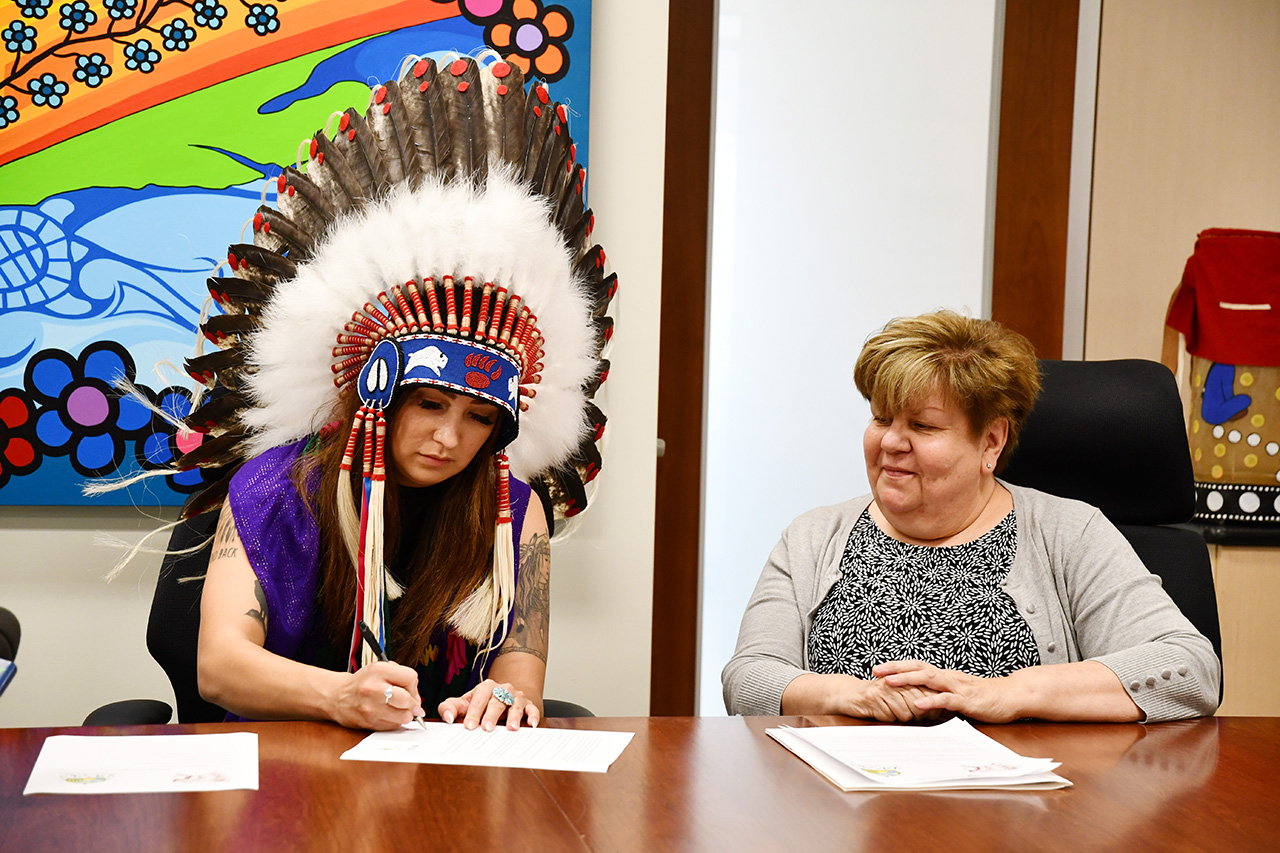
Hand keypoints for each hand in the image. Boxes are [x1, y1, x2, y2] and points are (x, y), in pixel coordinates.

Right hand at [330, 661, 423, 730]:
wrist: (337, 697)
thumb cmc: (363, 683)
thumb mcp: (380, 669)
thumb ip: (401, 678)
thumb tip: (417, 699)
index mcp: (378, 671)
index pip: (410, 677)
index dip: (413, 686)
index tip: (410, 690)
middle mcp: (373, 688)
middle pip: (407, 699)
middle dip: (413, 703)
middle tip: (411, 704)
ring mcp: (370, 708)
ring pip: (403, 716)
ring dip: (405, 714)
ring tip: (398, 709)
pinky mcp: (369, 723)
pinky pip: (393, 726)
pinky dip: (395, 722)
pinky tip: (388, 714)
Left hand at [439, 678, 539, 730]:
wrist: (502, 697)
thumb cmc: (480, 703)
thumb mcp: (463, 704)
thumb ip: (450, 708)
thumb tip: (447, 717)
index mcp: (485, 687)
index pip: (478, 700)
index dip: (473, 713)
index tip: (469, 726)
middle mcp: (502, 689)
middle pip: (496, 701)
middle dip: (491, 715)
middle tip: (486, 728)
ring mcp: (516, 697)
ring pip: (515, 705)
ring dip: (513, 716)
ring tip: (511, 728)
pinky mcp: (528, 705)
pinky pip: (532, 709)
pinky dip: (533, 716)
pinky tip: (532, 724)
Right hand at [847, 676, 945, 722]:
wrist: (849, 695)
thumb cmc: (876, 697)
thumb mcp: (897, 694)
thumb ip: (914, 697)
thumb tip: (937, 709)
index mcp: (902, 677)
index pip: (925, 690)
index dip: (931, 704)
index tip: (935, 713)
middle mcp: (894, 681)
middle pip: (918, 701)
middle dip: (920, 714)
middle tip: (916, 717)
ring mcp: (883, 689)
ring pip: (906, 710)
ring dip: (903, 718)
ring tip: (895, 714)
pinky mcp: (873, 698)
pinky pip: (890, 715)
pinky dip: (890, 718)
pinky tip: (884, 714)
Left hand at [873, 660, 1018, 722]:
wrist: (1012, 695)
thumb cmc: (985, 696)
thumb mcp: (959, 693)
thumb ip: (942, 694)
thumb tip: (922, 698)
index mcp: (945, 676)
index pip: (917, 667)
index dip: (898, 667)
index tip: (879, 669)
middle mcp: (948, 678)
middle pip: (918, 668)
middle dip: (895, 669)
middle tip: (875, 671)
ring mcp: (957, 688)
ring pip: (929, 680)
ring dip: (907, 680)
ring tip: (889, 682)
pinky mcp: (966, 700)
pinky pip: (946, 700)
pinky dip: (931, 701)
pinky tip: (918, 704)